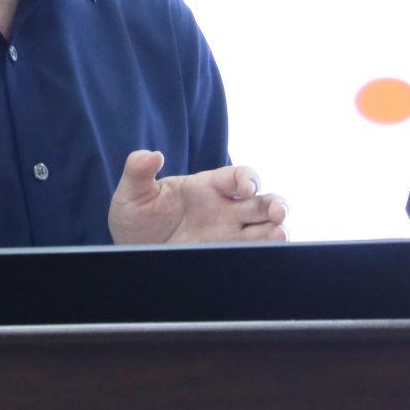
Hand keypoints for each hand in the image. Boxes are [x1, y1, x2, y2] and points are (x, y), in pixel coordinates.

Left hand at [107, 150, 288, 243]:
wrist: (130, 250)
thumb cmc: (134, 217)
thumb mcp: (131, 193)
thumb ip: (138, 170)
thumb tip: (152, 154)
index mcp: (208, 187)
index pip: (239, 176)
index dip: (248, 179)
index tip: (246, 188)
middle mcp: (225, 209)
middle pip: (262, 203)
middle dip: (276, 205)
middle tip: (279, 213)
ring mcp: (228, 234)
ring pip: (265, 229)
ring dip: (277, 231)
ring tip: (279, 236)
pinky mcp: (225, 255)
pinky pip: (252, 252)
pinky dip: (265, 253)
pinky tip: (268, 255)